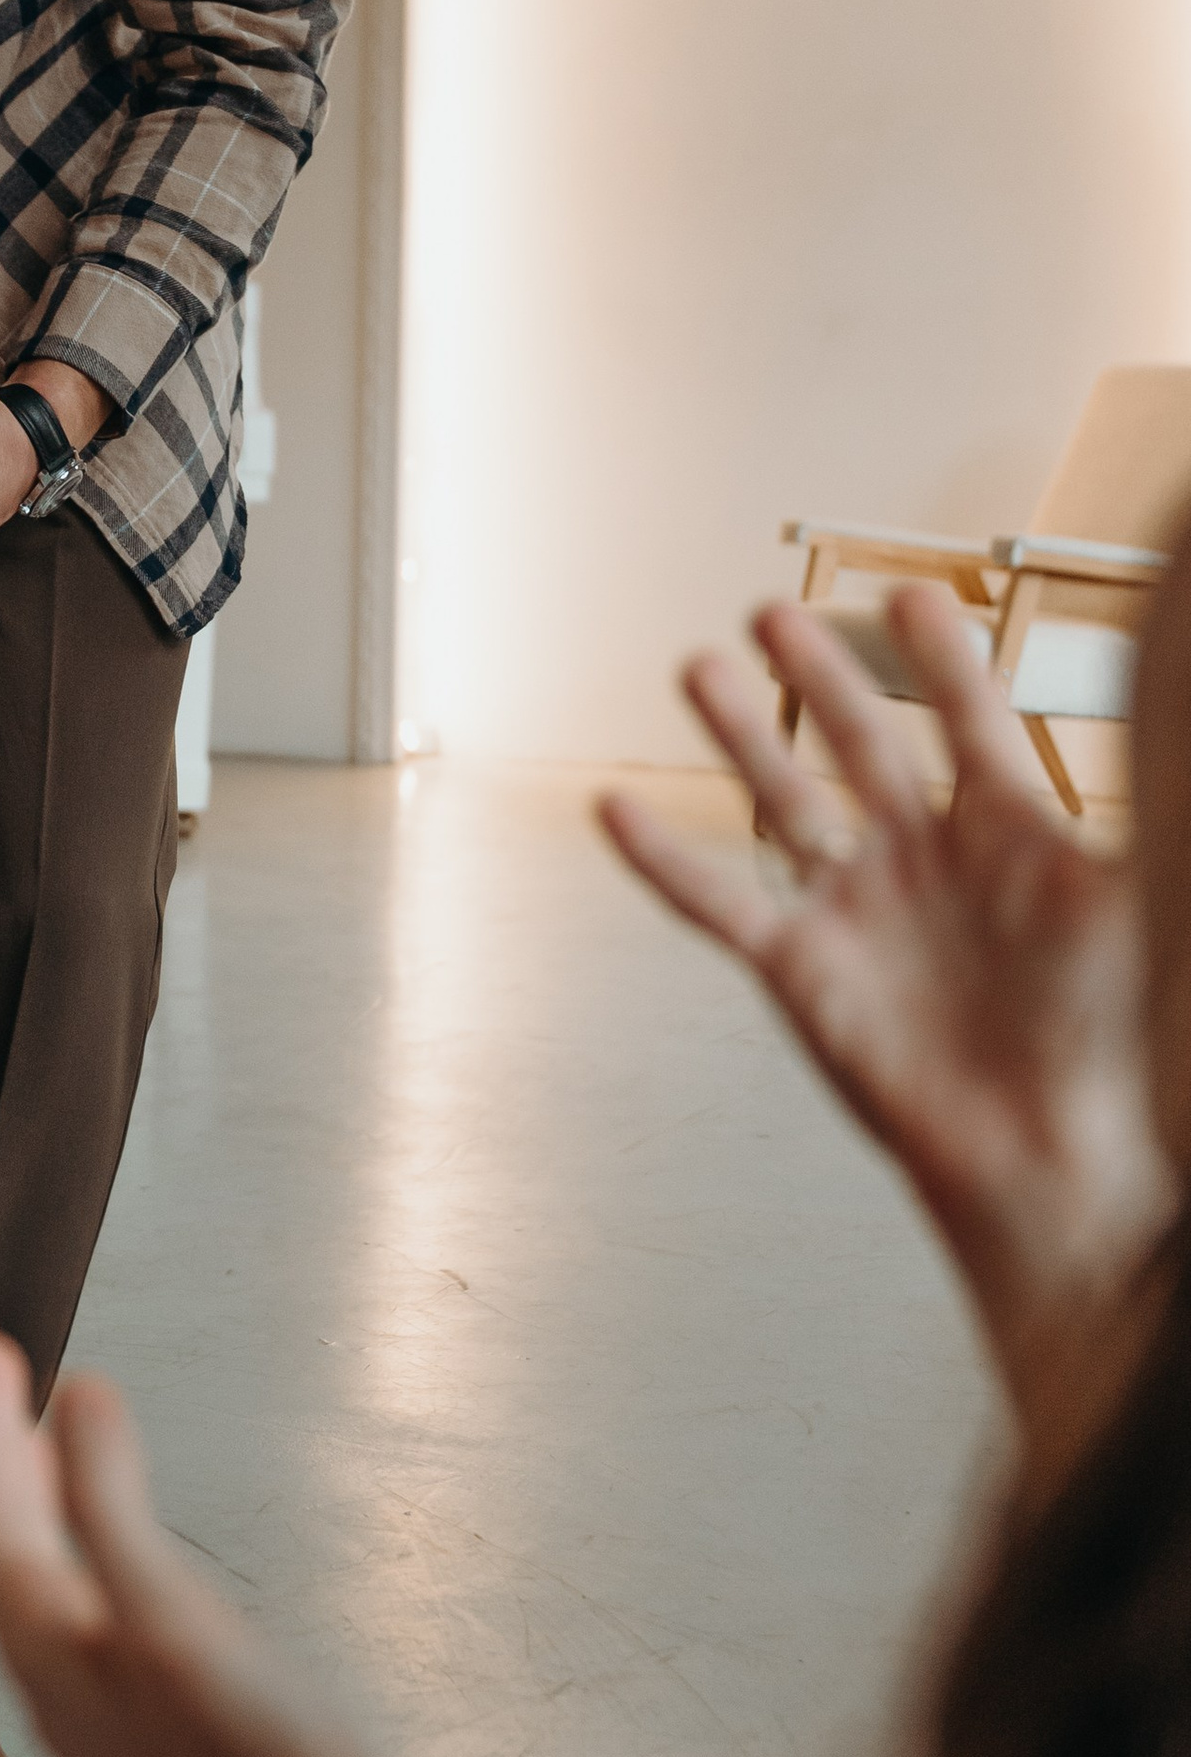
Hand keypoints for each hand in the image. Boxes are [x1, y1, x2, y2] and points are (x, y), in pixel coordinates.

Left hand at [0, 1308, 423, 1756]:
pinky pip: (69, 1598)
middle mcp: (53, 1666)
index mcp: (53, 1639)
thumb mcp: (190, 1631)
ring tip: (24, 1410)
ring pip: (25, 1566)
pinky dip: (67, 1532)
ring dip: (18, 1478)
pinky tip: (93, 1522)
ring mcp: (90, 1696)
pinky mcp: (136, 1716)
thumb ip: (120, 1515)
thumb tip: (79, 1395)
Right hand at [600, 587, 1174, 1440]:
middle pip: (860, 742)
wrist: (1055, 1158)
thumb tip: (1178, 725)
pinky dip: (666, 861)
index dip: (942, 658)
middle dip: (817, 674)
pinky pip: (721, 904)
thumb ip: (1153, 808)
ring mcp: (860, 913)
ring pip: (786, 800)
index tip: (911, 598)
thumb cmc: (1115, 1046)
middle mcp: (925, 865)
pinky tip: (621, 812)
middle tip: (775, 612)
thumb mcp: (1141, 900)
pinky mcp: (805, 971)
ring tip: (697, 668)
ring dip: (739, 734)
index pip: (970, 719)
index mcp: (1012, 839)